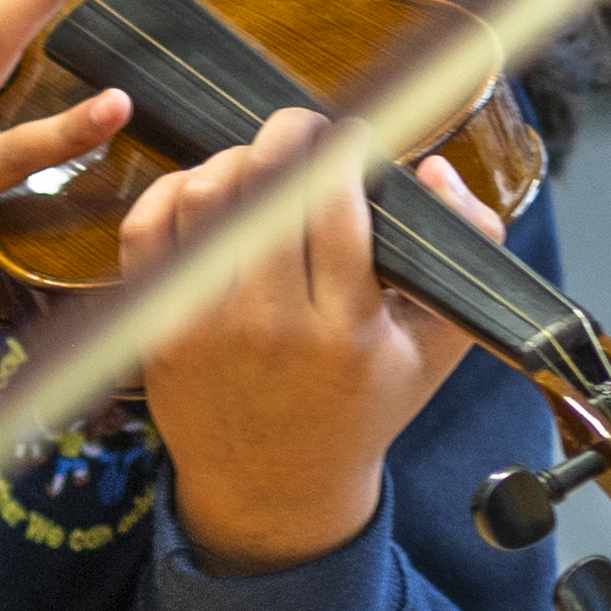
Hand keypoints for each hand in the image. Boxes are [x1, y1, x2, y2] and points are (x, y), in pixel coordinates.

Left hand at [130, 107, 481, 573]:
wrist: (274, 483)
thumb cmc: (365, 401)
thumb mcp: (439, 340)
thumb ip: (463, 247)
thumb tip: (430, 167)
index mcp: (347, 329)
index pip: (335, 210)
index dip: (341, 152)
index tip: (352, 133)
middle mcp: (270, 326)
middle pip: (264, 194)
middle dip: (287, 139)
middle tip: (303, 128)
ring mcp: (202, 325)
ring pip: (204, 201)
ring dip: (233, 160)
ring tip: (261, 163)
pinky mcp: (154, 326)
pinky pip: (146, 230)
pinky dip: (171, 190)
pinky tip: (205, 187)